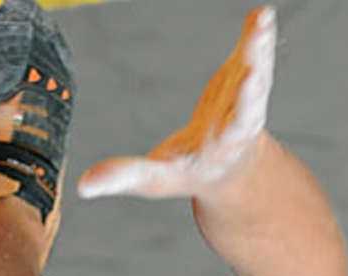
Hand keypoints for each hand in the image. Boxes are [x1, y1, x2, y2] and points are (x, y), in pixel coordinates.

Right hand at [77, 6, 275, 199]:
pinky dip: (256, 33)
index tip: (243, 97)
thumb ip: (124, 177)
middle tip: (259, 59)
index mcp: (221, 149)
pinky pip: (253, 53)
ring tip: (264, 21)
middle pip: (252, 101)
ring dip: (259, 47)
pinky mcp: (242, 77)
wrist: (229, 166)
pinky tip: (260, 14)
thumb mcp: (157, 180)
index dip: (239, 113)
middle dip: (254, 83)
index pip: (229, 134)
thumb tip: (84, 186)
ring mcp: (247, 99)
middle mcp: (241, 125)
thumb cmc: (188, 173)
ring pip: (258, 72)